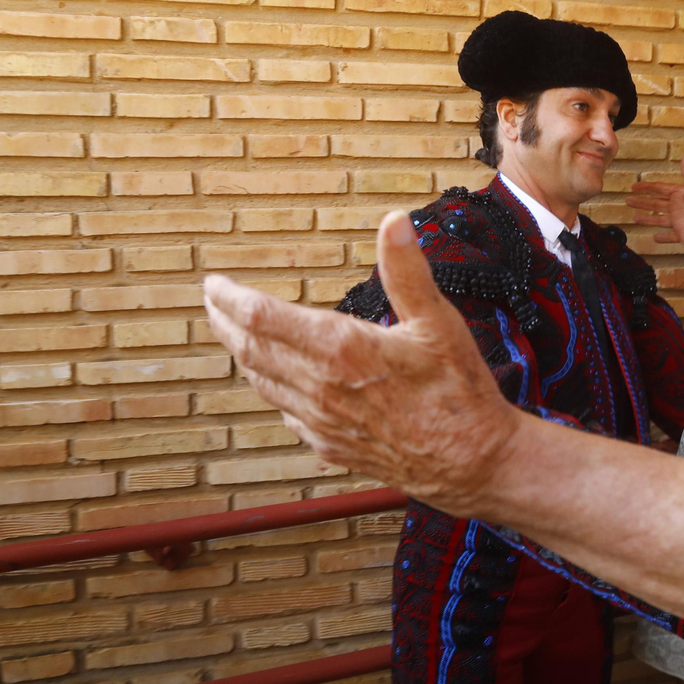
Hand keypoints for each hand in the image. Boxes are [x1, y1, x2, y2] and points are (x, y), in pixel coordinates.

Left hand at [203, 211, 521, 514]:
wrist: (472, 462)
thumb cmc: (459, 391)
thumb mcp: (437, 322)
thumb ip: (406, 271)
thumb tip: (392, 222)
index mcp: (341, 349)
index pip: (262, 318)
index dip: (231, 298)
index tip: (213, 284)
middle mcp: (321, 387)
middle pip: (250, 351)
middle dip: (225, 322)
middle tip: (212, 302)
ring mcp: (321, 422)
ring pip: (263, 383)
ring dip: (243, 355)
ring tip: (234, 333)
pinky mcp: (331, 446)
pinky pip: (286, 413)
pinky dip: (272, 389)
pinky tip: (277, 382)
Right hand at [626, 158, 683, 252]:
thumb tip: (683, 159)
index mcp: (682, 194)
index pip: (660, 189)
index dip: (646, 188)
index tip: (634, 187)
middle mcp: (679, 207)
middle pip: (656, 204)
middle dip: (642, 202)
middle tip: (628, 200)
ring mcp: (680, 222)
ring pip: (659, 220)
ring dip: (647, 218)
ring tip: (634, 217)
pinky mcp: (683, 235)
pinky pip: (669, 236)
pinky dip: (662, 237)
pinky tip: (654, 237)